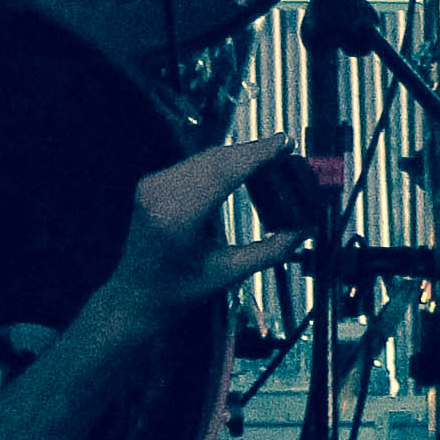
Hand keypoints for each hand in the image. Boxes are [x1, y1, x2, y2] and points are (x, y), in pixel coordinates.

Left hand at [88, 136, 305, 336]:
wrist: (135, 297)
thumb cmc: (176, 291)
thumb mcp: (227, 273)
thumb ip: (270, 251)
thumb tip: (303, 231)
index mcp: (177, 218)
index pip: (224, 172)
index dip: (257, 154)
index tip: (283, 143)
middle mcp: (160, 195)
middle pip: (216, 159)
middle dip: (252, 151)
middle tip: (284, 149)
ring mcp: (152, 186)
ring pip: (205, 157)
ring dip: (237, 155)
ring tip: (269, 157)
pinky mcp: (151, 184)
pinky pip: (193, 164)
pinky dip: (220, 162)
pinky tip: (241, 166)